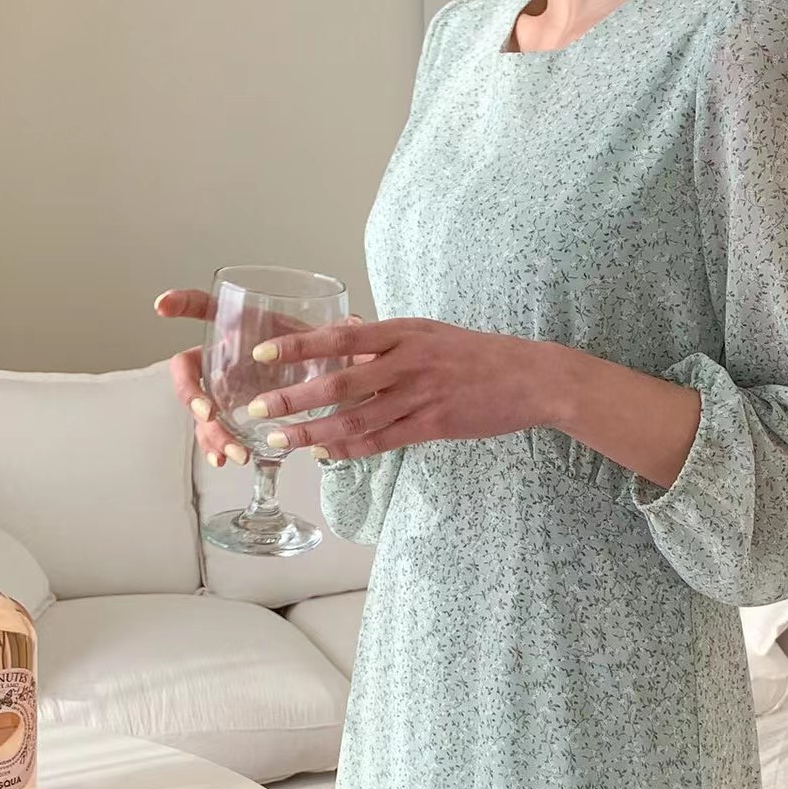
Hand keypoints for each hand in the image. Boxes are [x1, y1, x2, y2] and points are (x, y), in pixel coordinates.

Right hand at [153, 288, 356, 468]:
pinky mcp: (232, 414)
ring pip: (200, 408)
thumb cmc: (324, 352)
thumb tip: (354, 324)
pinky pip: (214, 430)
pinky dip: (216, 446)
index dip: (183, 304)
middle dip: (190, 393)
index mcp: (242, 327)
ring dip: (209, 431)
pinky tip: (224, 460)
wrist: (333, 381)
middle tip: (207, 413)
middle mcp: (225, 356)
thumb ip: (336, 333)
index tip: (162, 307)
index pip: (207, 309)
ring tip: (231, 452)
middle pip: (188, 369)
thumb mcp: (330, 340)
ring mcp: (224, 387)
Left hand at [244, 318, 573, 459]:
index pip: (339, 337)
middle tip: (257, 409)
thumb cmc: (476, 354)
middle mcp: (407, 361)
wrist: (530, 376)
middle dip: (293, 398)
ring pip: (356, 419)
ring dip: (314, 432)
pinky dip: (351, 451)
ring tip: (281, 440)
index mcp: (403, 332)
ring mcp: (421, 396)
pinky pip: (384, 441)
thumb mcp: (429, 333)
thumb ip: (386, 341)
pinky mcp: (434, 425)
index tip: (262, 356)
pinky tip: (325, 456)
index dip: (298, 347)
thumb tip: (344, 339)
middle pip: (339, 383)